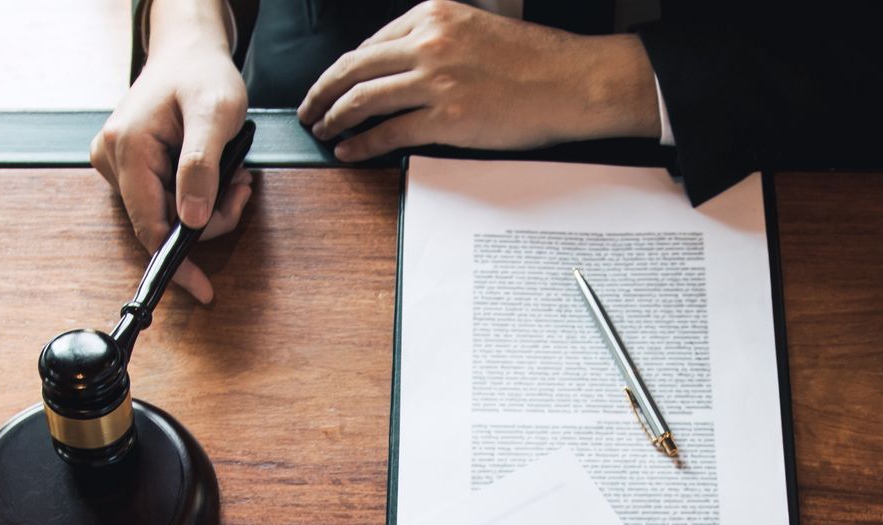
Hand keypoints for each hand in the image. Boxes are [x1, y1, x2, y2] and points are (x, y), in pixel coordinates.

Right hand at [89, 0, 252, 302]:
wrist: (188, 53)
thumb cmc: (201, 75)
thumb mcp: (214, 115)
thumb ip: (202, 167)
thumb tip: (192, 220)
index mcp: (128, 147)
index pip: (150, 225)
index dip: (179, 261)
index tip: (203, 290)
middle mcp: (112, 158)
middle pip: (162, 223)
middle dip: (209, 219)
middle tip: (241, 191)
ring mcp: (118, 163)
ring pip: (168, 215)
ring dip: (208, 207)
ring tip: (233, 176)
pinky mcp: (130, 167)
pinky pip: (166, 201)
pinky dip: (197, 197)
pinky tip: (216, 175)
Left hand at [297, 0, 659, 161]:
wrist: (572, 83)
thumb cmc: (536, 62)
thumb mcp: (477, 30)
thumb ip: (438, 43)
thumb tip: (405, 70)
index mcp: (434, 15)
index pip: (372, 43)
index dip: (345, 68)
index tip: (332, 83)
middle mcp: (428, 43)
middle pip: (355, 67)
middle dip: (323, 91)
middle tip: (310, 108)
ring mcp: (435, 81)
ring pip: (363, 99)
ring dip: (335, 117)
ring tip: (323, 130)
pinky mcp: (445, 119)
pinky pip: (388, 132)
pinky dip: (361, 144)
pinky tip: (349, 151)